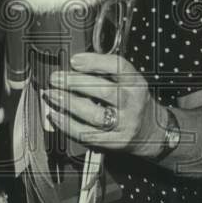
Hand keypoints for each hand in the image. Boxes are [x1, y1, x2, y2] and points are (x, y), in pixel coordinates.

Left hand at [43, 52, 163, 155]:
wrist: (150, 131)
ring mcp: (124, 124)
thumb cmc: (132, 102)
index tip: (74, 60)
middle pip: (103, 91)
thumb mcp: (128, 82)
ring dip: (68, 104)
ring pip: (94, 114)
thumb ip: (104, 73)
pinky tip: (56, 115)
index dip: (95, 62)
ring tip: (52, 95)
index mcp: (135, 83)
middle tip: (56, 79)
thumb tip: (72, 68)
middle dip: (75, 83)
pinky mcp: (113, 142)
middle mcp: (132, 103)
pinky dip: (67, 124)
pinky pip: (87, 134)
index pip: (119, 67)